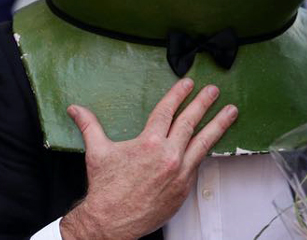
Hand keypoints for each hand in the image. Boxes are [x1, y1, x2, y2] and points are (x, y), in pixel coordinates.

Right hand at [59, 78, 237, 239]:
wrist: (111, 222)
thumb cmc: (105, 189)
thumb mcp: (97, 153)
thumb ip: (89, 126)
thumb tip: (75, 108)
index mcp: (148, 143)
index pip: (167, 111)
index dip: (178, 94)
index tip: (188, 83)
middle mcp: (167, 155)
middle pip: (190, 122)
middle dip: (203, 103)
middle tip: (213, 91)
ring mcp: (179, 172)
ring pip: (204, 142)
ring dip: (219, 124)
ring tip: (231, 112)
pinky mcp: (184, 187)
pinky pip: (198, 164)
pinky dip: (207, 151)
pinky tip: (215, 142)